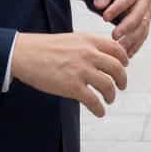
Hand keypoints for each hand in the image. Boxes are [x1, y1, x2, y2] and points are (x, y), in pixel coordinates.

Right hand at [9, 31, 128, 117]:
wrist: (25, 54)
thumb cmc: (46, 48)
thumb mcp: (72, 39)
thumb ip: (88, 46)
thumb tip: (103, 58)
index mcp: (89, 40)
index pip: (117, 49)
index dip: (124, 59)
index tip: (125, 66)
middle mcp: (89, 54)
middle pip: (117, 68)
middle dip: (122, 80)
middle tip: (121, 86)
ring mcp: (81, 71)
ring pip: (108, 86)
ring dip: (111, 95)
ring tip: (109, 99)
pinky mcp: (72, 87)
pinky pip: (94, 101)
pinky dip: (99, 109)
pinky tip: (99, 112)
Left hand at [94, 0, 150, 57]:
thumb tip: (99, 5)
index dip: (118, 8)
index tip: (104, 17)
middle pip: (140, 15)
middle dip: (127, 26)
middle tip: (113, 36)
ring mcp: (147, 9)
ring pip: (143, 27)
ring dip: (132, 39)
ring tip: (119, 48)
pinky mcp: (145, 19)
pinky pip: (144, 34)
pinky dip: (137, 44)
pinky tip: (128, 54)